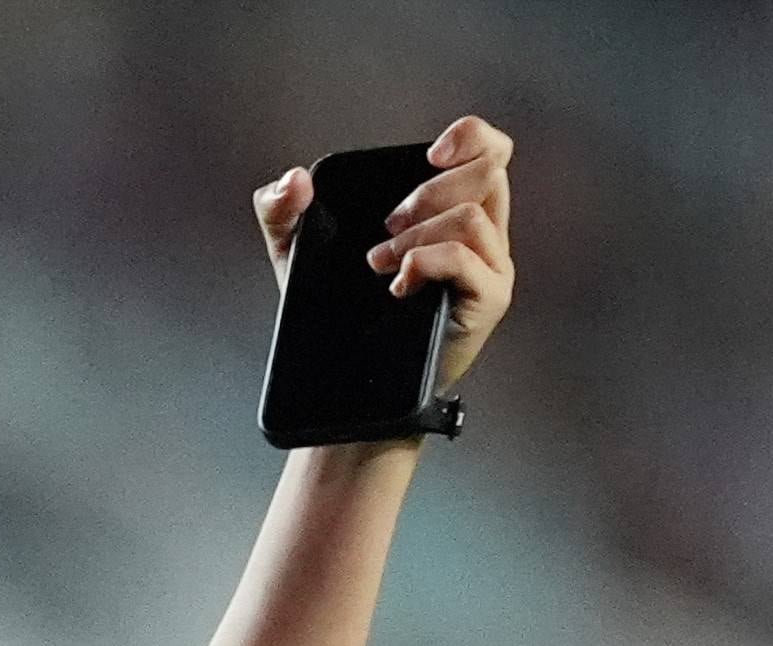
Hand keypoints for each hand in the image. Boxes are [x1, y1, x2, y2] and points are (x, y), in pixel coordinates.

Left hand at [255, 113, 515, 392]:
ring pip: (472, 217)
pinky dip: (427, 261)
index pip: (491, 152)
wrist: (348, 381)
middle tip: (387, 227)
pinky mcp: (487, 299)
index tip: (431, 154)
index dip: (472, 138)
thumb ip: (282, 209)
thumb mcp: (298, 253)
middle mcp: (481, 232)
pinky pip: (467, 259)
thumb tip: (296, 180)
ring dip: (418, 233)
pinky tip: (399, 284)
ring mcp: (489, 266)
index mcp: (451, 207)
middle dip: (428, 192)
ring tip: (381, 264)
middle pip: (488, 173)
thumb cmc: (337, 312)